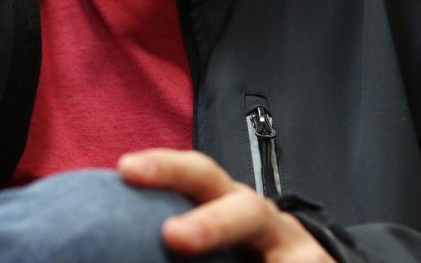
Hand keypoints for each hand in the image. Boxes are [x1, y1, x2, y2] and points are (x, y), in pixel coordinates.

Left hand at [118, 149, 334, 260]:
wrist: (308, 262)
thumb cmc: (241, 247)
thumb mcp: (209, 230)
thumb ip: (176, 220)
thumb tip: (111, 238)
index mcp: (226, 200)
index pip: (197, 174)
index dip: (165, 167)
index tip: (125, 169)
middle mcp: (262, 219)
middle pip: (243, 207)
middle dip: (211, 222)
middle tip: (173, 236)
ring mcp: (297, 248)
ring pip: (284, 255)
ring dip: (254, 255)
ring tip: (217, 254)